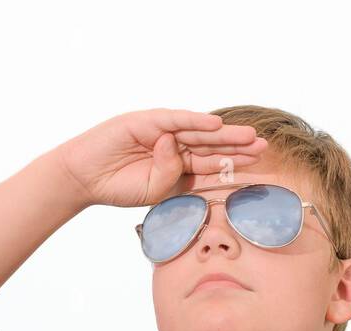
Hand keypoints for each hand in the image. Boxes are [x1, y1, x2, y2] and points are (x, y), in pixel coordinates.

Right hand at [52, 108, 267, 208]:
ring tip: (249, 136)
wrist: (86, 178)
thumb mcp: (155, 191)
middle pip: (212, 145)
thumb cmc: (119, 186)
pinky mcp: (147, 121)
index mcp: (179, 166)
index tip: (259, 168)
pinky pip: (175, 120)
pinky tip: (215, 125)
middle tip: (264, 147)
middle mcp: (174, 146)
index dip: (235, 164)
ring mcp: (161, 132)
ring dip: (225, 134)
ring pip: (199, 132)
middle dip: (238, 147)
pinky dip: (194, 122)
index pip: (212, 164)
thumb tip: (176, 147)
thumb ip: (172, 175)